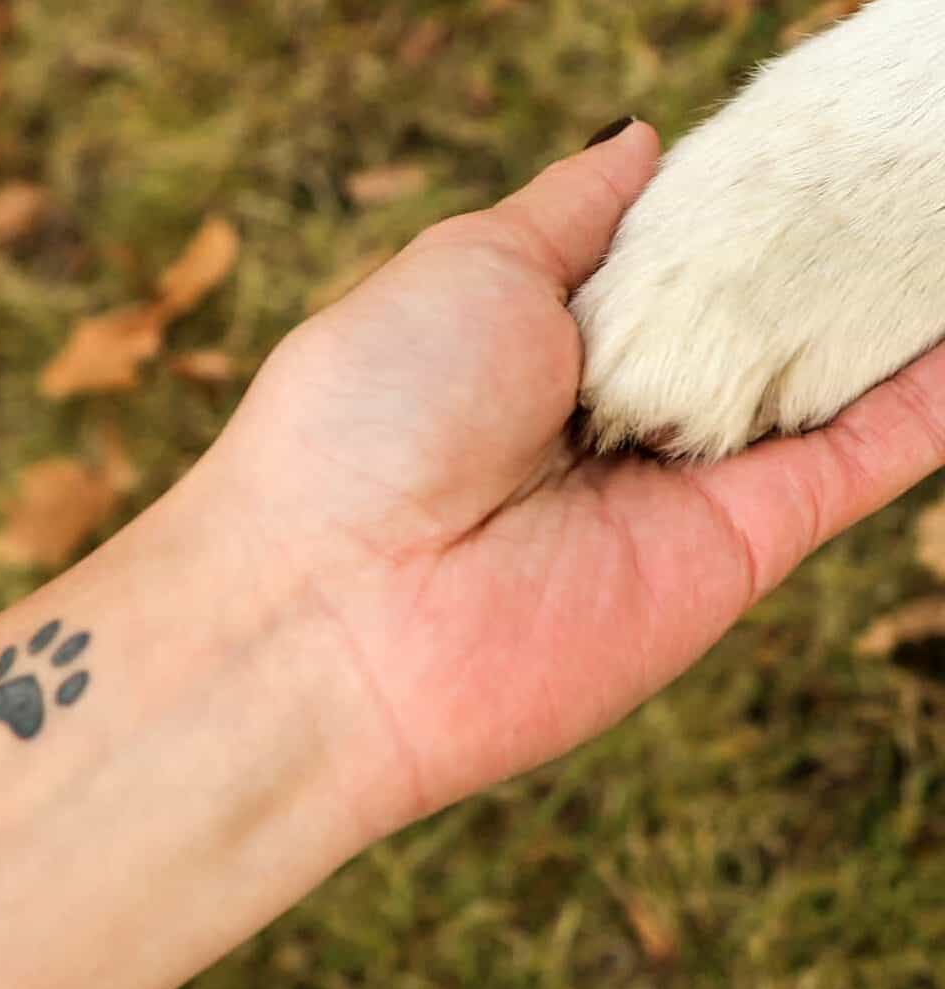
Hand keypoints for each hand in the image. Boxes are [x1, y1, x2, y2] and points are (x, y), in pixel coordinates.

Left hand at [209, 120, 944, 838]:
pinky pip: (858, 458)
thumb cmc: (375, 414)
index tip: (808, 138)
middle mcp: (617, 409)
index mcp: (545, 334)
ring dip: (886, 305)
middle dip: (823, 246)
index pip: (672, 249)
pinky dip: (928, 400)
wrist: (343, 612)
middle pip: (750, 313)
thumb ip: (570, 215)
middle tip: (899, 162)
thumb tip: (642, 142)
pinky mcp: (736, 548)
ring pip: (817, 379)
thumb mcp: (468, 269)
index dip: (741, 193)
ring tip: (941, 217)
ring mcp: (681, 480)